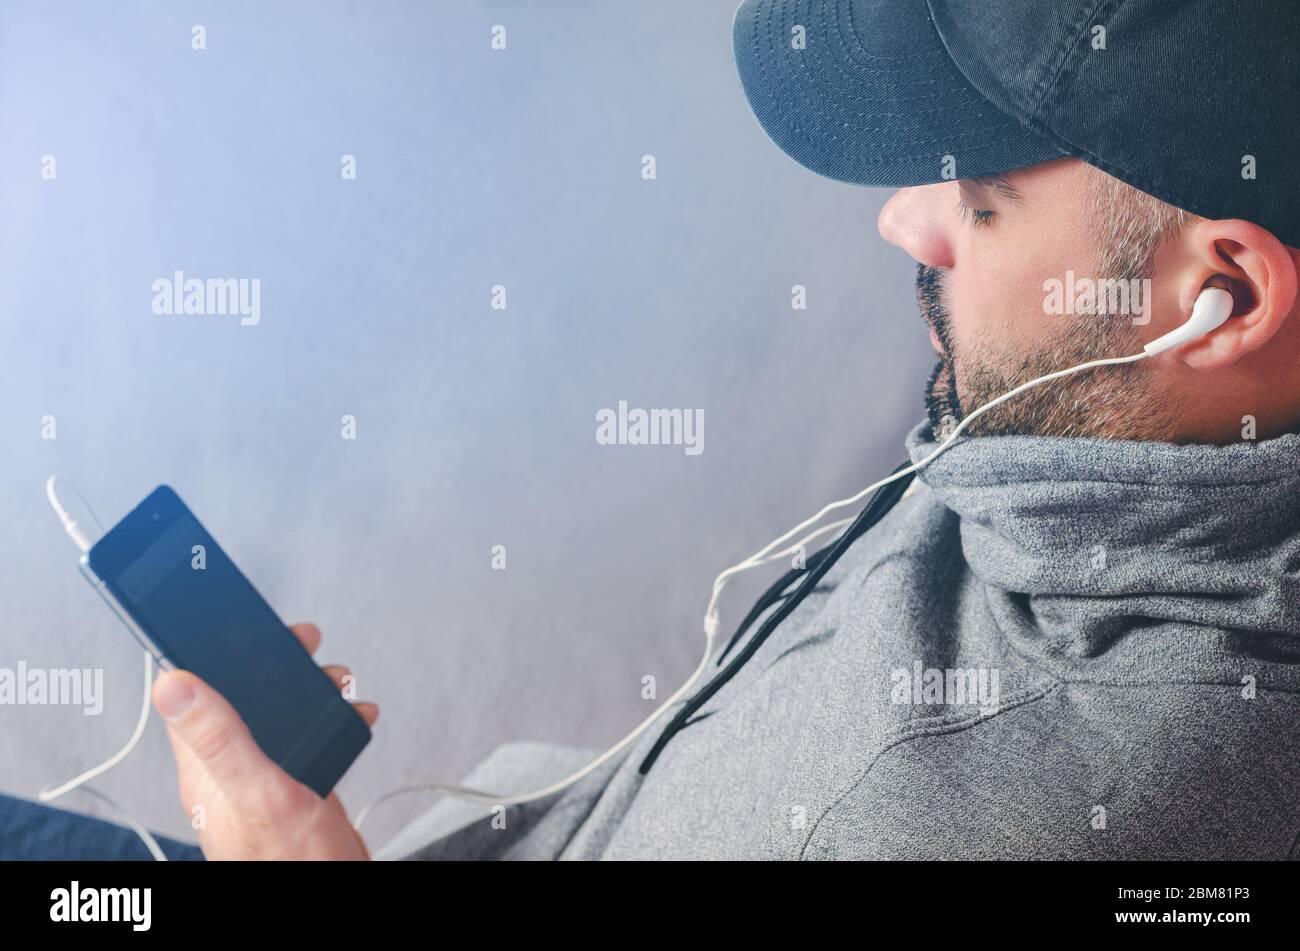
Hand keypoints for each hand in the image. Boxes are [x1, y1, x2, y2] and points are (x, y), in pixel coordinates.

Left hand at [151, 622, 378, 859]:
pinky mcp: (296, 791)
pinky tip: (355, 718)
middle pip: (242, 699)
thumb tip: (171, 684)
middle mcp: (229, 774)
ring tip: (341, 682)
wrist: (334, 901)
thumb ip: (219, 738)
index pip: (193, 697)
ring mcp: (263, 782)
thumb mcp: (258, 792)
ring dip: (311, 690)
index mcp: (207, 771)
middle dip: (276, 664)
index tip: (243, 628)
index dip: (213, 657)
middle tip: (308, 643)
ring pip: (279, 716)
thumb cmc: (292, 865)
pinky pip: (307, 741)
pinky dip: (333, 721)